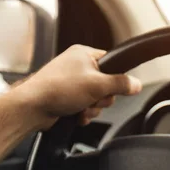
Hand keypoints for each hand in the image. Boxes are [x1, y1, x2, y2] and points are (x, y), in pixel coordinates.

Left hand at [12, 45, 141, 128]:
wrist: (33, 108)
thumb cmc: (57, 89)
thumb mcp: (97, 85)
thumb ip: (121, 84)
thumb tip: (136, 84)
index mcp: (84, 55)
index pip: (112, 63)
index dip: (115, 78)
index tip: (112, 87)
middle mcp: (78, 67)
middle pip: (107, 85)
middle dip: (101, 98)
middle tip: (92, 99)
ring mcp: (72, 83)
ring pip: (97, 99)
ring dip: (92, 108)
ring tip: (81, 108)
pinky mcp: (67, 98)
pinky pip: (86, 107)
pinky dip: (84, 113)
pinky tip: (76, 115)